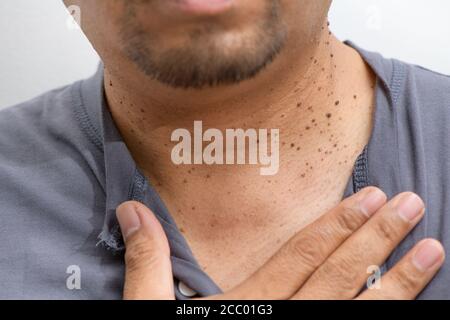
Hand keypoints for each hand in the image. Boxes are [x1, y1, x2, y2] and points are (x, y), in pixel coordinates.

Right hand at [116, 187, 444, 299]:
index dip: (337, 225)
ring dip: (401, 281)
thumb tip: (132, 208)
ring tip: (434, 249)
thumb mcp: (151, 313)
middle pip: (341, 275)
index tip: (369, 198)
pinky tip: (412, 307)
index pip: (304, 254)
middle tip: (411, 204)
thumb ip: (148, 261)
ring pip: (363, 311)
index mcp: (252, 305)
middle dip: (378, 238)